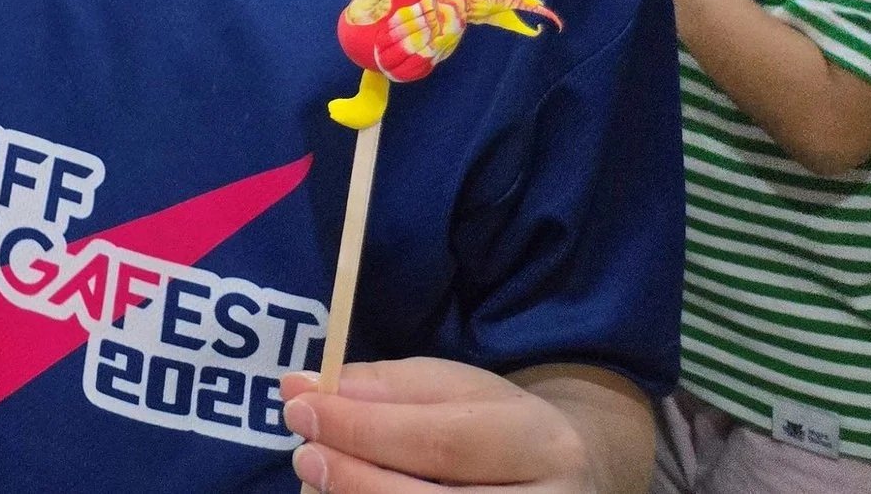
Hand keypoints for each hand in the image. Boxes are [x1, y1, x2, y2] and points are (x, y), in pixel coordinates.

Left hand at [282, 359, 597, 492]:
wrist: (570, 477)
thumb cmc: (496, 427)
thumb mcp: (454, 389)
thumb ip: (381, 387)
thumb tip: (299, 386)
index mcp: (540, 444)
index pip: (440, 441)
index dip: (362, 429)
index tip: (300, 408)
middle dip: (355, 480)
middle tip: (304, 457)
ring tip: (320, 484)